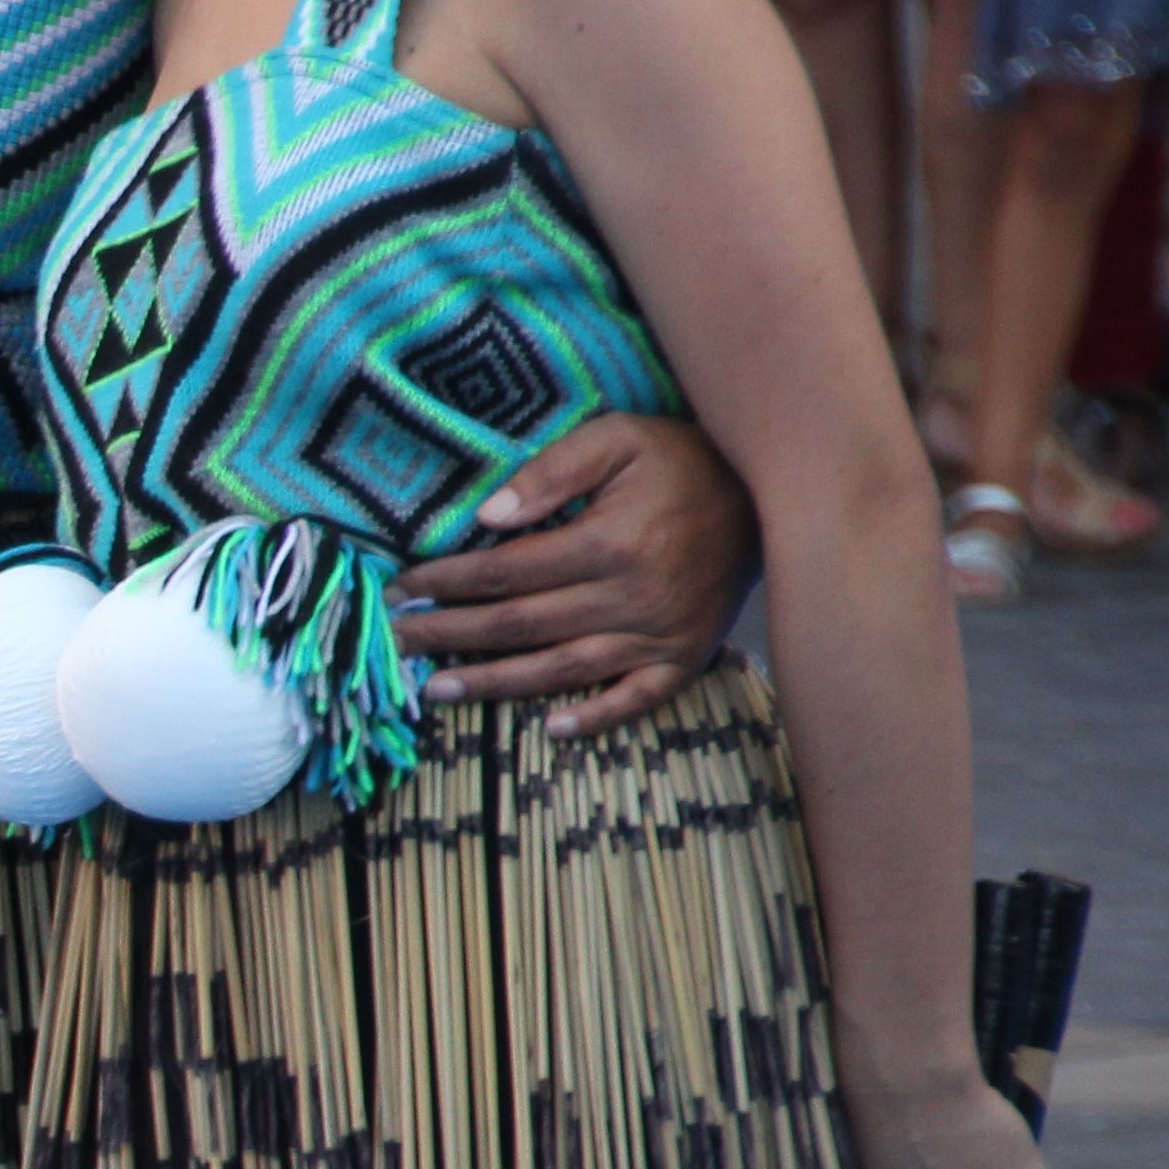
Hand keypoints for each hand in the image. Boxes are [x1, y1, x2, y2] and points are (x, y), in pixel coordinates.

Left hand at [393, 412, 758, 739]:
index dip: (446, 583)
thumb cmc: (680, 460)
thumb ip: (550, 472)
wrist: (770, 494)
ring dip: (495, 685)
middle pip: (520, 626)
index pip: (505, 572)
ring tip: (438, 690)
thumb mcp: (616, 440)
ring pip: (560, 670)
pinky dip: (594, 716)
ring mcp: (659, 635)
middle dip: (450, 636)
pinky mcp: (684, 657)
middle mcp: (631, 598)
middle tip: (397, 644)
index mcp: (609, 543)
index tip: (401, 590)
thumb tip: (486, 517)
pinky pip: (635, 699)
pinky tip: (550, 729)